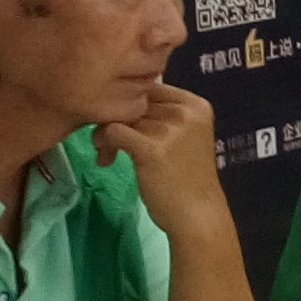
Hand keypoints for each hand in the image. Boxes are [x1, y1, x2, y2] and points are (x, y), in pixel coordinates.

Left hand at [94, 82, 231, 238]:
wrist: (197, 214)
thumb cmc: (187, 177)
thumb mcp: (183, 136)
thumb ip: (161, 114)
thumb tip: (119, 96)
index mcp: (196, 104)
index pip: (149, 87)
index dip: (130, 104)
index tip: (126, 127)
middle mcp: (186, 111)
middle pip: (133, 100)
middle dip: (116, 120)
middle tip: (110, 145)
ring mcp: (171, 129)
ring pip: (119, 115)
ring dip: (105, 135)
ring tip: (108, 155)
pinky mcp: (152, 148)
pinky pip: (113, 131)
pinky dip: (103, 143)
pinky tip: (107, 160)